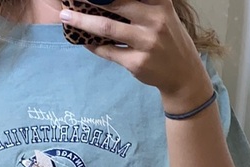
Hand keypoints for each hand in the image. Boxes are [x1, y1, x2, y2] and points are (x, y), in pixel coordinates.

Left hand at [59, 0, 213, 113]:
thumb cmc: (169, 40)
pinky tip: (84, 41)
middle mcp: (155, 20)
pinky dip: (93, 46)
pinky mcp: (137, 63)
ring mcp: (146, 43)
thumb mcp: (164, 14)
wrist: (183, 75)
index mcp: (160, 4)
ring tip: (66, 17)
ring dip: (83, 22)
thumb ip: (143, 3)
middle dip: (89, 0)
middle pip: (114, 4)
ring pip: (107, 28)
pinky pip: (109, 52)